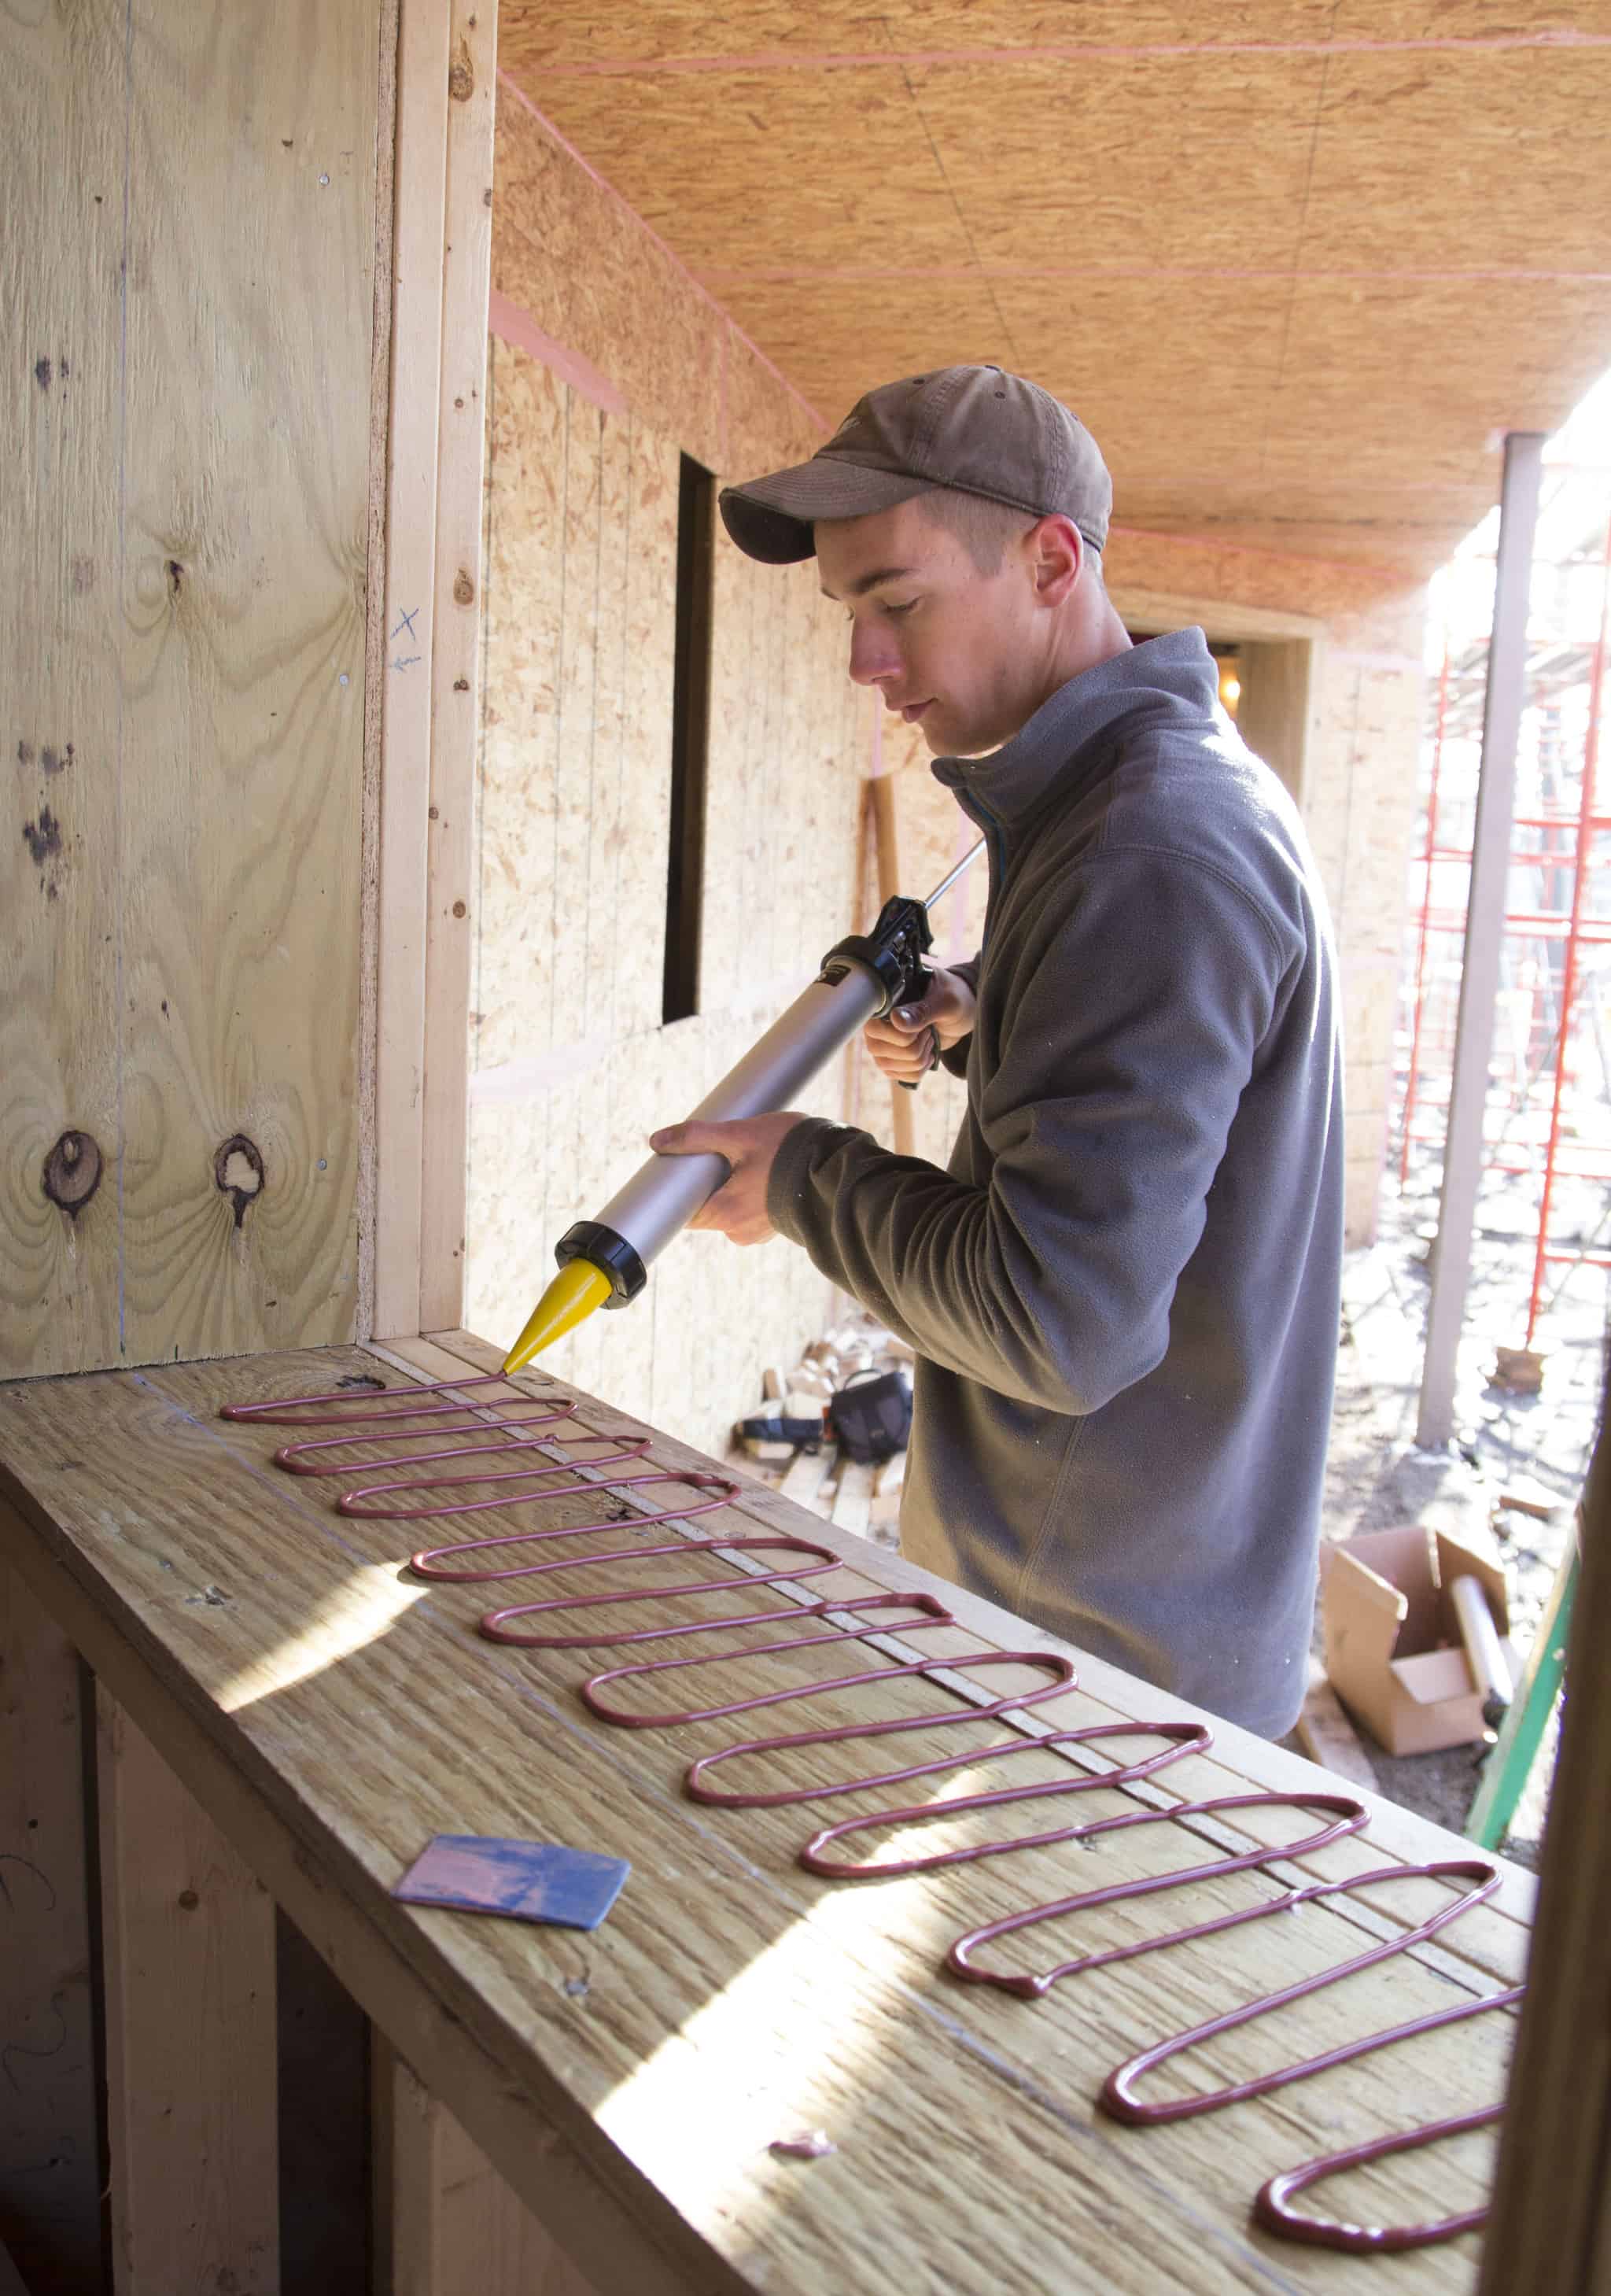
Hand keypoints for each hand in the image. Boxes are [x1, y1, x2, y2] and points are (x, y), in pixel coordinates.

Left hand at [648, 1111, 806, 1245]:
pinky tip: (765, 1170)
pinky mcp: (777, 1224)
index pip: (685, 1212)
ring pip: (731, 1207)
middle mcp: (739, 1231)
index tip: (682, 1170)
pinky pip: (752, 1209)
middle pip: (708, 1207)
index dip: (679, 1191)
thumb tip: (659, 1141)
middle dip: (710, 1181)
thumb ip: (698, 1137)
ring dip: (734, 1185)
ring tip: (751, 1159)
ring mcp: (759, 1231)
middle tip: (724, 1154)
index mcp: (725, 1214)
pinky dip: (753, 1191)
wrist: (839, 1167)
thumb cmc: (790, 1152)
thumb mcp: (740, 1135)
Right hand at [863, 965, 976, 1084]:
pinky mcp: (893, 1061)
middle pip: (880, 1051)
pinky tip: (928, 1054)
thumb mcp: (945, 1002)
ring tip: (929, 1039)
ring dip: (919, 1058)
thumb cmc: (953, 998)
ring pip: (889, 1067)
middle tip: (928, 1031)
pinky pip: (902, 1076)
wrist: (961, 1012)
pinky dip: (921, 1069)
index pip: (873, 1028)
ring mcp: (881, 1044)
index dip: (902, 1035)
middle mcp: (875, 1023)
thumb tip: (895, 1019)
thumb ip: (922, 1011)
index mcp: (884, 1002)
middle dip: (914, 1047)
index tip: (924, 1026)